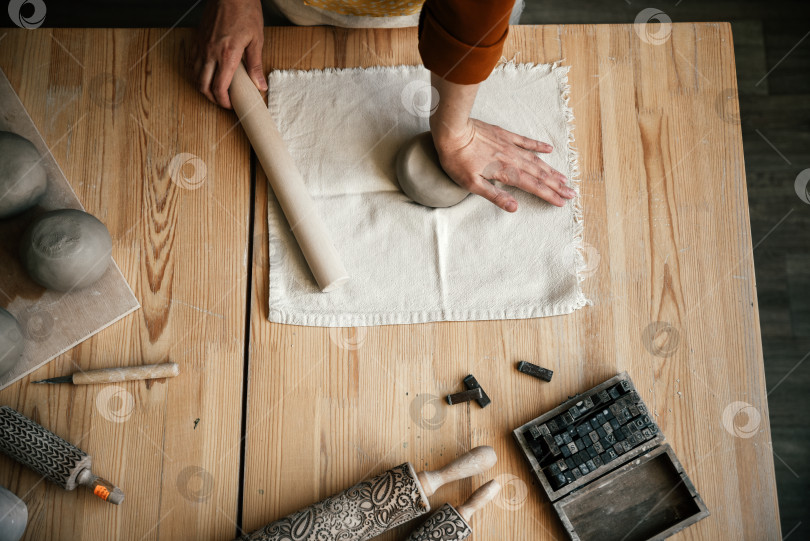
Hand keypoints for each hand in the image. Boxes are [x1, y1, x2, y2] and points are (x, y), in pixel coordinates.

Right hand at [195, 0, 265, 108]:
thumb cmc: (245, 12)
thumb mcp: (256, 39)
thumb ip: (256, 65)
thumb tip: (260, 85)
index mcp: (227, 55)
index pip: (219, 88)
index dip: (223, 101)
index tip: (230, 105)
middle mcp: (211, 53)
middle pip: (203, 85)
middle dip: (211, 98)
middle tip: (222, 101)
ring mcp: (201, 45)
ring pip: (194, 74)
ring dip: (202, 86)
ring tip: (213, 90)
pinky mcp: (197, 39)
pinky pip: (191, 61)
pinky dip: (196, 71)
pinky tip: (204, 73)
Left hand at [428, 73, 574, 211]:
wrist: (453, 131)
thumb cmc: (457, 160)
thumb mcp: (472, 184)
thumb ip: (495, 195)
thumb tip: (514, 208)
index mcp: (506, 172)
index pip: (532, 186)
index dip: (548, 195)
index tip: (561, 202)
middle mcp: (512, 159)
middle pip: (539, 174)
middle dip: (556, 185)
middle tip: (571, 193)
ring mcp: (510, 146)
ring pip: (536, 160)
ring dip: (551, 170)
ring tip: (564, 178)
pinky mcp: (504, 135)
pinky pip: (526, 141)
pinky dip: (538, 146)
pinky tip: (549, 149)